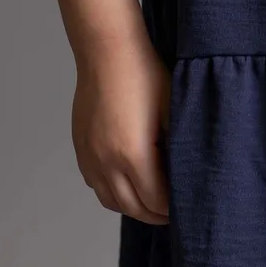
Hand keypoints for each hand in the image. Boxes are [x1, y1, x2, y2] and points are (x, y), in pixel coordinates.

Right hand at [72, 32, 171, 224]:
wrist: (108, 52)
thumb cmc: (145, 75)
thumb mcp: (172, 110)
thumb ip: (176, 147)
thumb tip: (182, 172)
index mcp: (134, 155)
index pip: (156, 200)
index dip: (172, 208)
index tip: (185, 206)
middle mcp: (107, 163)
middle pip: (133, 208)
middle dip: (155, 214)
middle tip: (171, 212)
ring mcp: (90, 157)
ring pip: (111, 201)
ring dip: (132, 206)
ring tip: (151, 201)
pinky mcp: (81, 148)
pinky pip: (95, 184)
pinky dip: (112, 192)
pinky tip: (126, 182)